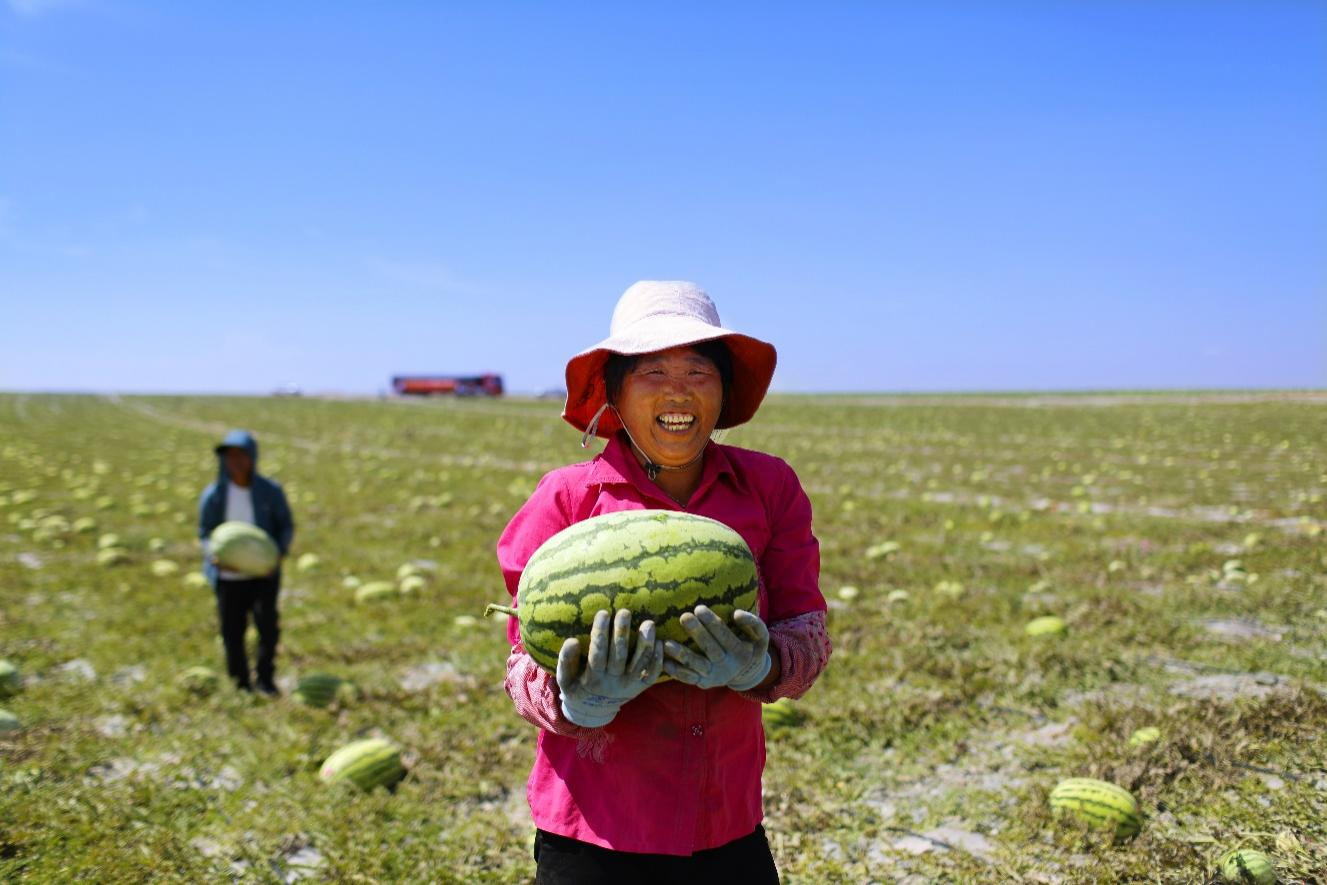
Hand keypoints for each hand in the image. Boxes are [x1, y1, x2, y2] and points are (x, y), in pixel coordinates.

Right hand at [556, 609, 663, 727]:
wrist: (593, 712)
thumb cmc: (577, 688)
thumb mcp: (565, 680)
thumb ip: (566, 661)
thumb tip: (572, 641)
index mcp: (593, 679)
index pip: (597, 653)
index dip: (600, 634)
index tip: (603, 613)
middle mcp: (613, 683)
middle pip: (619, 656)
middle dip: (622, 633)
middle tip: (624, 612)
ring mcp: (629, 686)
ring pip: (639, 664)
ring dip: (645, 644)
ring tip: (649, 623)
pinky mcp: (640, 688)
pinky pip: (651, 675)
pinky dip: (657, 660)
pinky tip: (661, 642)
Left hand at [662, 606, 770, 690]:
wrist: (746, 671)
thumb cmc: (749, 645)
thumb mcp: (760, 636)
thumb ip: (754, 624)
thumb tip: (737, 614)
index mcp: (741, 653)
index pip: (726, 637)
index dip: (713, 623)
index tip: (699, 608)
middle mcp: (727, 666)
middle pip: (711, 650)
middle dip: (697, 633)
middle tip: (684, 616)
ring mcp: (714, 676)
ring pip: (697, 666)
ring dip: (682, 655)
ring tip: (667, 644)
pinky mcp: (703, 682)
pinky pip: (688, 678)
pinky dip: (676, 672)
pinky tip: (664, 662)